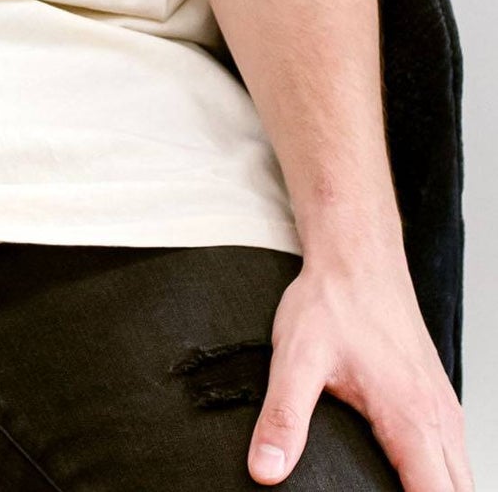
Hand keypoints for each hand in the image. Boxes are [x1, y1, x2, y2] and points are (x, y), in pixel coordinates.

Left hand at [247, 252, 470, 489]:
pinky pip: (453, 457)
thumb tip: (265, 470)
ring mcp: (444, 410)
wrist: (357, 256)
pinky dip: (439, 478)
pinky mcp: (438, 400)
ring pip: (462, 478)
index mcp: (412, 422)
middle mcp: (440, 421)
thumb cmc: (332, 302)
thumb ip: (283, 418)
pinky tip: (407, 478)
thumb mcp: (296, 359)